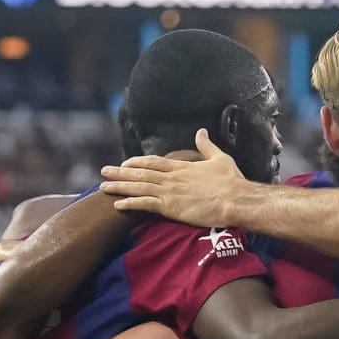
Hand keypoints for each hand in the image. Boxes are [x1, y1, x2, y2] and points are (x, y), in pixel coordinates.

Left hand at [101, 130, 251, 226]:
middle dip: (120, 173)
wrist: (236, 200)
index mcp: (182, 167)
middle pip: (140, 174)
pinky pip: (145, 205)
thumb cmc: (232, 181)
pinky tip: (117, 204)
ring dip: (119, 187)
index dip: (137, 163)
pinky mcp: (171, 208)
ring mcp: (170, 192)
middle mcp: (172, 178)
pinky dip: (130, 204)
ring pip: (138, 188)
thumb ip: (207, 146)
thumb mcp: (220, 158)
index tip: (125, 164)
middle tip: (103, 172)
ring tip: (103, 187)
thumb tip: (201, 131)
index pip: (153, 162)